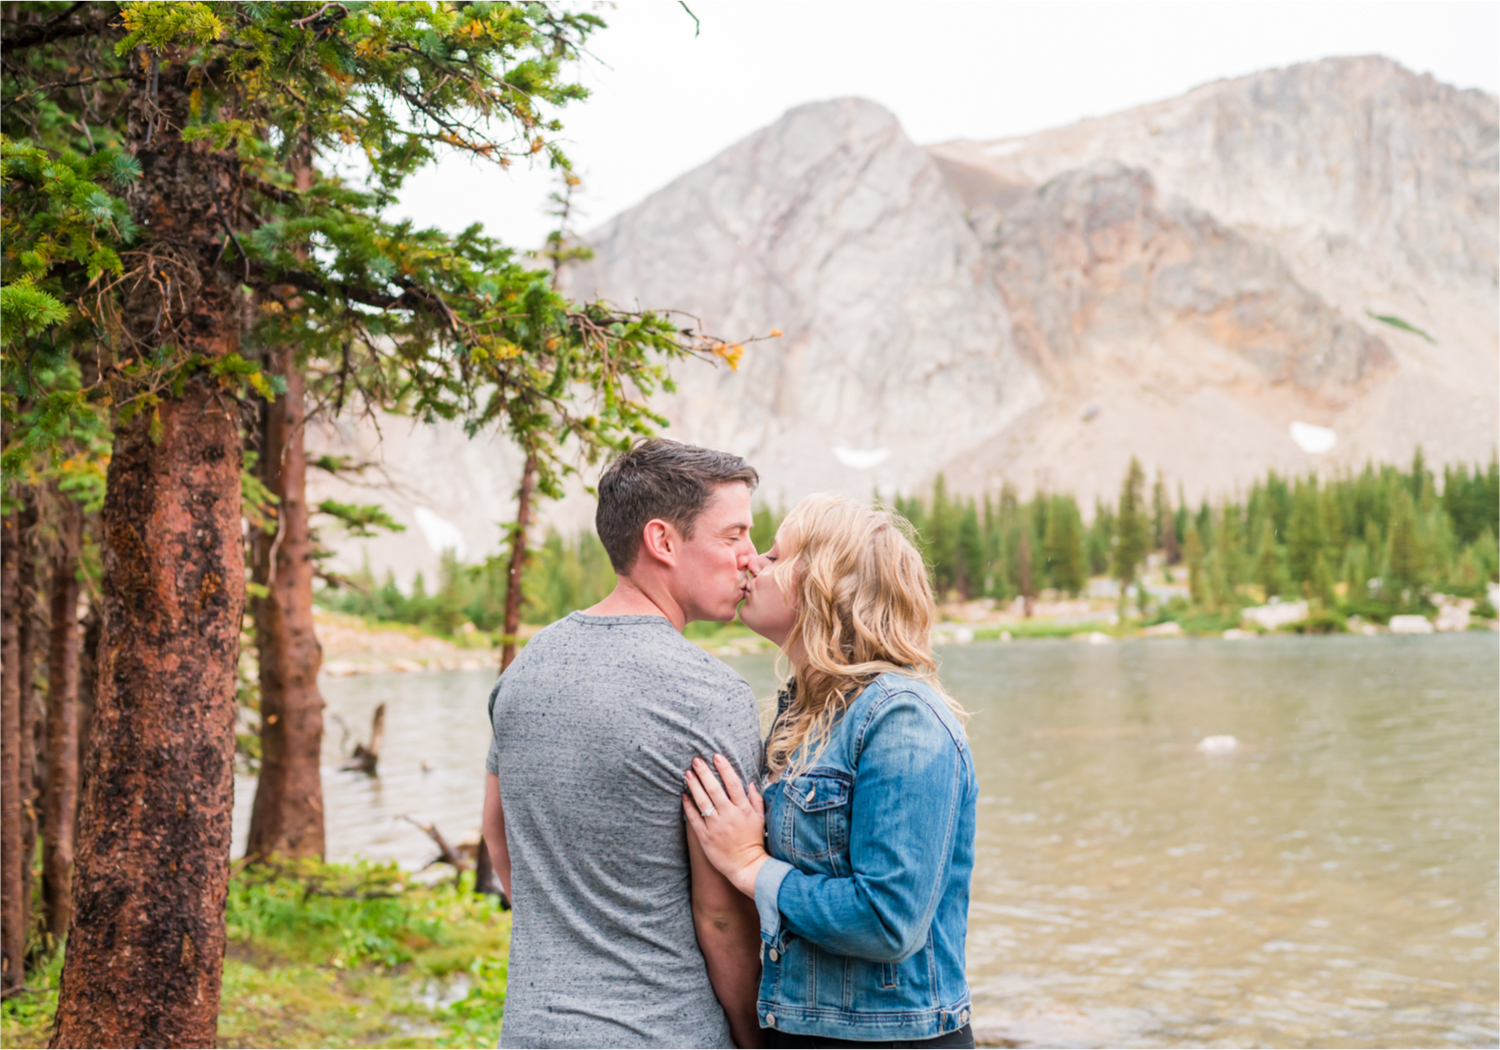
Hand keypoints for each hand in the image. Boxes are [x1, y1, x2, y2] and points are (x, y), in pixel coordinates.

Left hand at [684, 754, 769, 898]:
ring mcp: (716, 826)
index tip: (717, 756)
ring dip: (694, 786)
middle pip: (715, 790)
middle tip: (696, 760)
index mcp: (743, 809)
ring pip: (703, 802)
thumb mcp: (760, 819)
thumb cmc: (754, 841)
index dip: (725, 769)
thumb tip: (750, 782)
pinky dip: (688, 806)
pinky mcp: (706, 837)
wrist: (746, 866)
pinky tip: (684, 795)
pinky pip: (694, 818)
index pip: (733, 784)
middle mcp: (729, 815)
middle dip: (705, 773)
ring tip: (687, 773)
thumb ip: (756, 799)